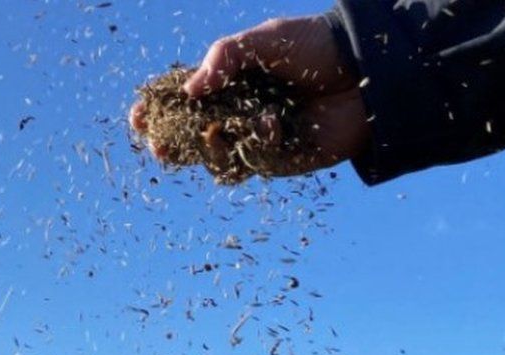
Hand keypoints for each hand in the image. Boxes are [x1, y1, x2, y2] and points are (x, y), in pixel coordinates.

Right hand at [131, 16, 370, 176]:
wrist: (367, 69)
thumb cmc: (315, 46)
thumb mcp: (262, 40)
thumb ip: (224, 58)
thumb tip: (189, 91)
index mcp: (227, 86)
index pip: (182, 105)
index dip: (157, 113)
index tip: (138, 116)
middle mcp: (238, 116)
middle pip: (190, 141)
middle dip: (169, 145)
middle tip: (159, 145)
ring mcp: (258, 140)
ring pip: (216, 161)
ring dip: (211, 149)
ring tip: (216, 132)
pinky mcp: (282, 159)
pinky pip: (254, 164)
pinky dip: (257, 144)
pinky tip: (271, 123)